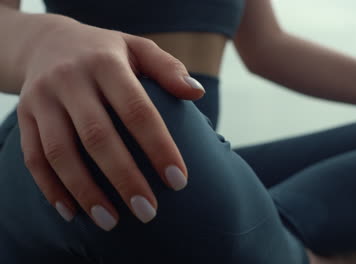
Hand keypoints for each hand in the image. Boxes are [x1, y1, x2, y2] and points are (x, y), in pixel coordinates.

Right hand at [16, 15, 204, 229]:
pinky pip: (33, 157)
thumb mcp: (138, 48)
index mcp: (106, 63)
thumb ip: (168, 68)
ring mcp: (42, 99)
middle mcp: (70, 80)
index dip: (158, 147)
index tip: (178, 181)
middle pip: (97, 136)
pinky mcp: (24, 116)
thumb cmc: (106, 52)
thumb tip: (197, 93)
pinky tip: (71, 213)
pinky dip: (51, 188)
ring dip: (86, 192)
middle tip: (148, 212)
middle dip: (124, 178)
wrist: (48, 42)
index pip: (136, 110)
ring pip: (61, 152)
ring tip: (111, 222)